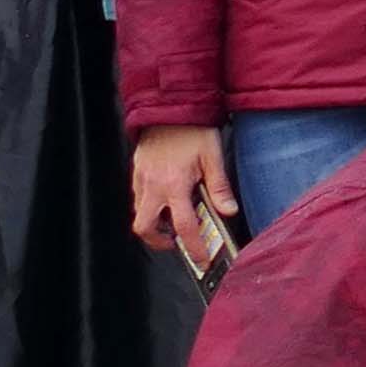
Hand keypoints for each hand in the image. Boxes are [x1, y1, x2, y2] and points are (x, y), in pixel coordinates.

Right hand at [129, 123, 236, 258]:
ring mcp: (140, 180)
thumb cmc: (192, 129)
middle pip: (145, 228)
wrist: (169, 106)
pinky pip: (139, 198)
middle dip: (160, 242)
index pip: (183, 226)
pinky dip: (151, 206)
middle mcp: (152, 186)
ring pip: (140, 214)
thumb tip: (229, 211)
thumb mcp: (213, 156)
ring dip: (156, 223)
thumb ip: (220, 187)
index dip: (194, 247)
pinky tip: (169, 198)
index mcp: (174, 184)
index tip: (203, 260)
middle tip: (179, 241)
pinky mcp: (136, 173)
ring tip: (177, 218)